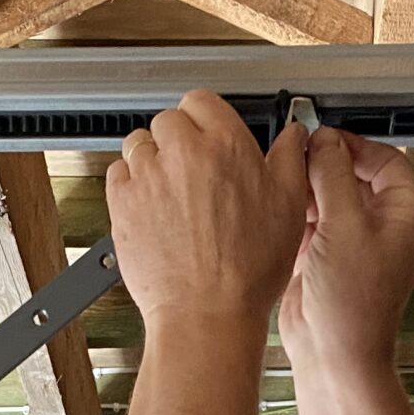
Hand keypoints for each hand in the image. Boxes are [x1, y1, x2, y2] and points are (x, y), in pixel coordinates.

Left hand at [106, 91, 307, 330]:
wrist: (206, 312)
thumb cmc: (247, 269)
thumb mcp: (290, 207)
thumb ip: (291, 158)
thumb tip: (294, 135)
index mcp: (226, 144)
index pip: (202, 101)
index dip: (206, 120)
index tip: (209, 138)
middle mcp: (184, 153)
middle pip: (168, 121)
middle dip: (179, 141)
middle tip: (194, 174)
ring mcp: (149, 176)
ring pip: (140, 144)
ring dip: (153, 161)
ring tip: (172, 194)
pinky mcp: (123, 201)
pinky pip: (119, 173)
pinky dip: (131, 184)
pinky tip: (152, 208)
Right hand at [280, 128, 413, 375]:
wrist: (333, 355)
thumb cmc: (353, 305)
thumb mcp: (344, 225)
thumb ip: (333, 175)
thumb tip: (324, 140)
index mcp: (404, 215)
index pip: (387, 160)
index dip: (355, 145)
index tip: (324, 138)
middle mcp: (383, 227)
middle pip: (355, 175)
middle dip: (326, 166)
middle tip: (300, 159)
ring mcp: (354, 242)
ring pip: (330, 196)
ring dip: (308, 189)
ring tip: (287, 185)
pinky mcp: (326, 257)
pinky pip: (313, 220)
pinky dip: (297, 213)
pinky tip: (280, 211)